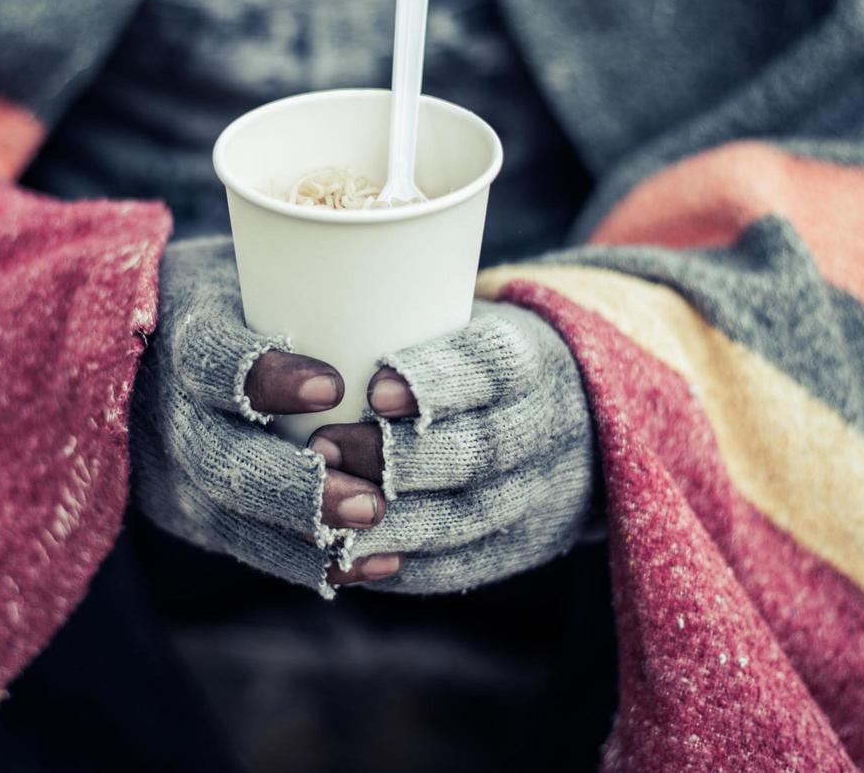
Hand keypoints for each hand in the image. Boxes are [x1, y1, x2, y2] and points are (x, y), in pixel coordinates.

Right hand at [129, 238, 397, 593]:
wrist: (149, 358)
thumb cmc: (232, 299)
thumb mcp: (249, 268)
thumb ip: (311, 274)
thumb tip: (414, 247)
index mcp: (182, 339)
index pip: (210, 360)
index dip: (265, 378)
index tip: (333, 385)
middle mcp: (170, 412)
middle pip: (219, 459)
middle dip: (296, 488)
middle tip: (371, 501)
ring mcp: (180, 471)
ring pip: (234, 515)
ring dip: (310, 536)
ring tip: (381, 531)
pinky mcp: (200, 514)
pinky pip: (250, 550)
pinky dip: (313, 563)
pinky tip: (376, 564)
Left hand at [312, 301, 597, 592]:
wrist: (566, 425)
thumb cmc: (468, 363)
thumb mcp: (454, 323)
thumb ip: (390, 319)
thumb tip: (296, 297)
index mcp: (528, 361)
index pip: (493, 367)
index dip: (436, 381)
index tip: (374, 389)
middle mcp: (543, 429)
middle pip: (479, 450)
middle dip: (396, 457)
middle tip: (321, 448)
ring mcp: (534, 495)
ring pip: (468, 516)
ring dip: (392, 519)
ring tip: (325, 509)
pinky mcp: (515, 547)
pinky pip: (460, 566)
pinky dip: (404, 564)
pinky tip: (351, 556)